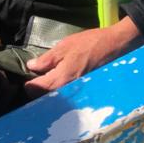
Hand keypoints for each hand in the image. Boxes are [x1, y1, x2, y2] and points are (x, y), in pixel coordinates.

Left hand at [23, 17, 141, 97]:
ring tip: (48, 81)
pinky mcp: (84, 93)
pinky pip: (67, 97)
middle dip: (38, 92)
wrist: (116, 46)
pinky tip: (61, 83)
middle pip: (45, 99)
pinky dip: (60, 93)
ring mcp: (77, 94)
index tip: (27, 78)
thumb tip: (31, 67)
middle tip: (36, 80)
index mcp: (61, 79)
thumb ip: (47, 59)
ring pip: (56, 99)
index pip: (36, 90)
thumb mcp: (65, 46)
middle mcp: (68, 92)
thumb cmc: (90, 43)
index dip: (29, 84)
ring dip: (49, 93)